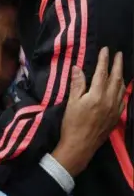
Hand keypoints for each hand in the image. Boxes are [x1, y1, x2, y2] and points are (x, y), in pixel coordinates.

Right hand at [52, 47, 124, 175]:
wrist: (80, 146)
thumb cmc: (72, 123)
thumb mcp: (72, 102)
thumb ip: (77, 84)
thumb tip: (77, 67)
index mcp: (97, 95)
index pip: (102, 73)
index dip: (104, 60)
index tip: (105, 50)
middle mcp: (109, 101)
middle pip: (116, 78)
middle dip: (117, 65)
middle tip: (119, 54)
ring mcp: (114, 110)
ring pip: (121, 88)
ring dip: (121, 76)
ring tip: (120, 68)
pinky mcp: (115, 117)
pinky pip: (122, 99)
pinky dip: (122, 90)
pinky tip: (121, 88)